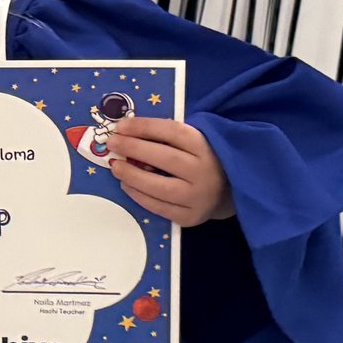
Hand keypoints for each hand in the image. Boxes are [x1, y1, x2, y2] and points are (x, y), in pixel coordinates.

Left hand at [108, 117, 233, 225]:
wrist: (230, 192)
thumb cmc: (203, 159)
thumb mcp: (196, 141)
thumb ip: (169, 136)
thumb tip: (128, 131)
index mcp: (207, 147)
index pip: (173, 132)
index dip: (144, 127)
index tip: (121, 125)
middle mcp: (205, 172)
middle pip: (165, 158)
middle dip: (133, 149)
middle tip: (112, 143)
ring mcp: (199, 197)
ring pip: (160, 187)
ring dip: (132, 175)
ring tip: (115, 166)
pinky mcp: (191, 217)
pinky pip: (159, 207)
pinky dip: (139, 196)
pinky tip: (127, 185)